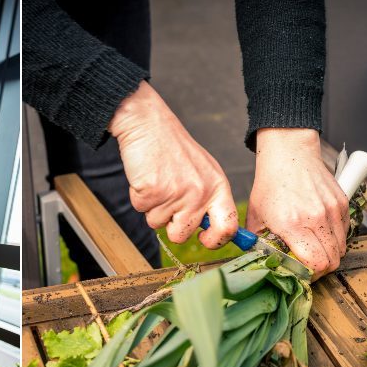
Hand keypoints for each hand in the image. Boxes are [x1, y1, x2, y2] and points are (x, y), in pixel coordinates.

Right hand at [108, 81, 238, 247]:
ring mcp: (176, 193)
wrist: (149, 125)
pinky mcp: (153, 192)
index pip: (227, 227)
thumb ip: (208, 199)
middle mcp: (200, 193)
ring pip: (157, 224)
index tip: (204, 240)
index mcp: (217, 187)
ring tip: (157, 181)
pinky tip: (146, 176)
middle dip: (170, 225)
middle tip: (167, 200)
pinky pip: (141, 210)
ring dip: (152, 207)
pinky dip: (138, 196)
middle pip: (182, 235)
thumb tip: (209, 231)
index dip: (215, 241)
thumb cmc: (172, 148)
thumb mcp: (202, 171)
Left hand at [247, 128, 348, 279]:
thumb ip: (257, 243)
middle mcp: (316, 218)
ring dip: (329, 254)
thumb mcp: (255, 216)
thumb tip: (260, 262)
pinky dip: (335, 239)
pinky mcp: (342, 204)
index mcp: (292, 224)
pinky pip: (344, 232)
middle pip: (332, 261)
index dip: (309, 274)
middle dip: (320, 269)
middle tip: (307, 265)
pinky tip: (319, 233)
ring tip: (312, 249)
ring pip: (341, 248)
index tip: (300, 273)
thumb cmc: (270, 185)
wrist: (288, 156)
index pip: (315, 263)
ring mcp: (332, 211)